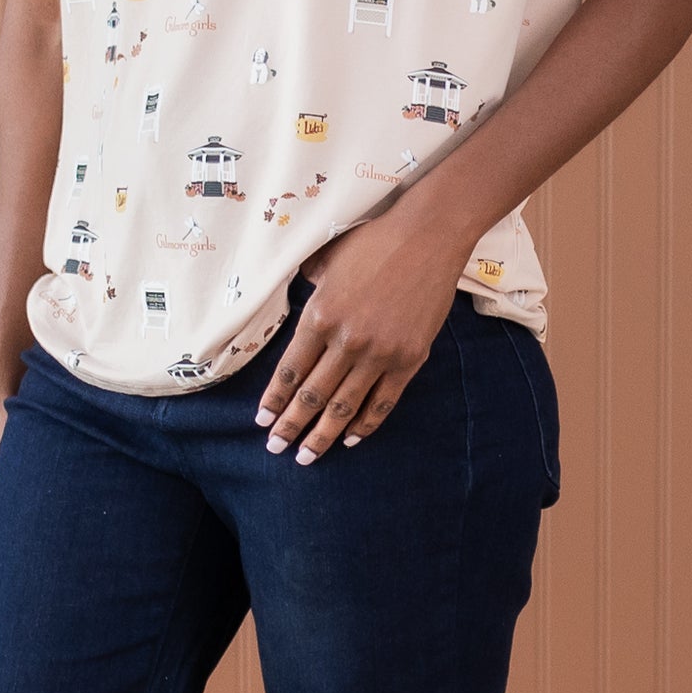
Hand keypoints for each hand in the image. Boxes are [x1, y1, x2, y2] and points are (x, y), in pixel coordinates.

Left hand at [254, 212, 468, 465]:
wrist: (428, 236)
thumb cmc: (374, 240)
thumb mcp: (328, 258)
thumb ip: (309, 286)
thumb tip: (298, 302)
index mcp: (320, 316)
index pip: (290, 371)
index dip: (274, 400)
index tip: (262, 421)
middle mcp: (346, 341)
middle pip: (312, 396)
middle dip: (291, 426)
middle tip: (276, 449)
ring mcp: (379, 354)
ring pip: (343, 407)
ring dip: (323, 436)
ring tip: (307, 456)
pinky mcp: (408, 360)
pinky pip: (382, 403)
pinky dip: (365, 425)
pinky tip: (350, 438)